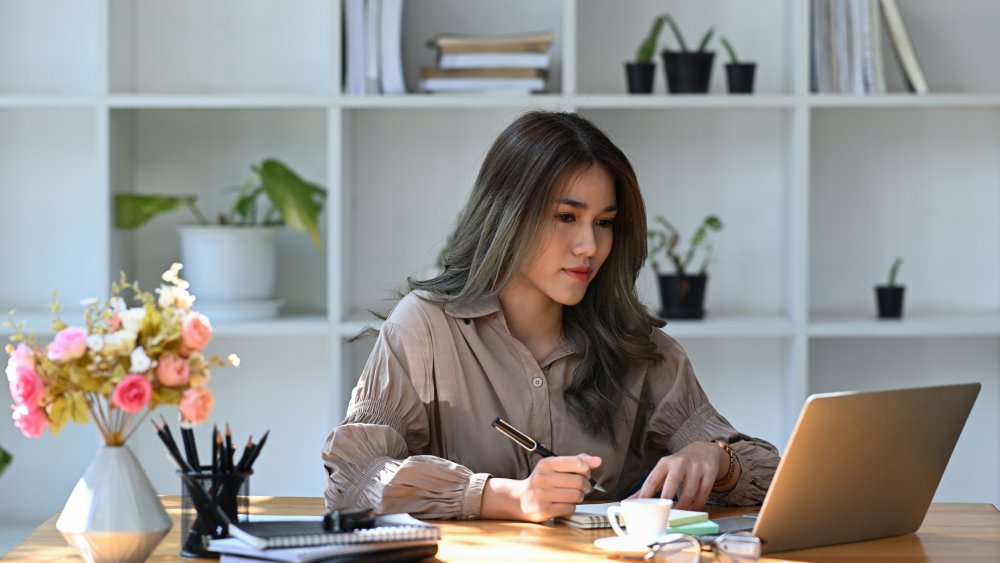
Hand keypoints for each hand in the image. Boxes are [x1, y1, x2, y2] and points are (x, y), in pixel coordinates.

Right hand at [481, 454, 601, 521]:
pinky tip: (564, 503)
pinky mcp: (544, 510)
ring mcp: (542, 495)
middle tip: (582, 487)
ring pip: (576, 496)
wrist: (521, 499)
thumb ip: (576, 461)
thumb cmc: (543, 481)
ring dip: (579, 497)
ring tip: (573, 495)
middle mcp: (543, 478)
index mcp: (546, 463)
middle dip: (586, 485)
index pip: (576, 463)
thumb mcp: (555, 467)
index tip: (585, 473)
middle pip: (579, 481)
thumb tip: (597, 460)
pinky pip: (570, 508)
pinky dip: (571, 506)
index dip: (586, 469)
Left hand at [627, 441, 729, 510]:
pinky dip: (697, 505)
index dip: (646, 494)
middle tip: (662, 514)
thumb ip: (648, 487)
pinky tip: (692, 510)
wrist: (703, 451)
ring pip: (689, 492)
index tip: (640, 508)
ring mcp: (695, 467)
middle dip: (666, 499)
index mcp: (664, 463)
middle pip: (672, 483)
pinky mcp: (709, 473)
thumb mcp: (663, 471)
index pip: (652, 479)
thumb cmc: (678, 465)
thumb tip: (629, 502)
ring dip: (684, 507)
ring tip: (679, 515)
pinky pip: (703, 494)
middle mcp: (680, 463)